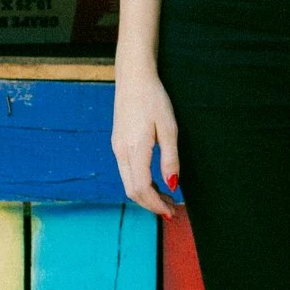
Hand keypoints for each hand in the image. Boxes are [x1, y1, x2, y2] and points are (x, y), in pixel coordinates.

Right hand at [111, 62, 180, 217]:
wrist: (134, 77)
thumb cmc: (154, 99)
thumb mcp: (169, 128)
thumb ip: (170, 158)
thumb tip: (172, 185)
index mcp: (134, 149)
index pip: (142, 188)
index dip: (156, 204)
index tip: (172, 212)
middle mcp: (121, 151)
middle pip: (132, 190)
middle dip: (151, 204)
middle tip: (172, 210)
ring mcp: (117, 147)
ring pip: (128, 182)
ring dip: (146, 195)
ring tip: (166, 198)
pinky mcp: (117, 143)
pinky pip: (126, 172)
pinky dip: (140, 183)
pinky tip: (154, 182)